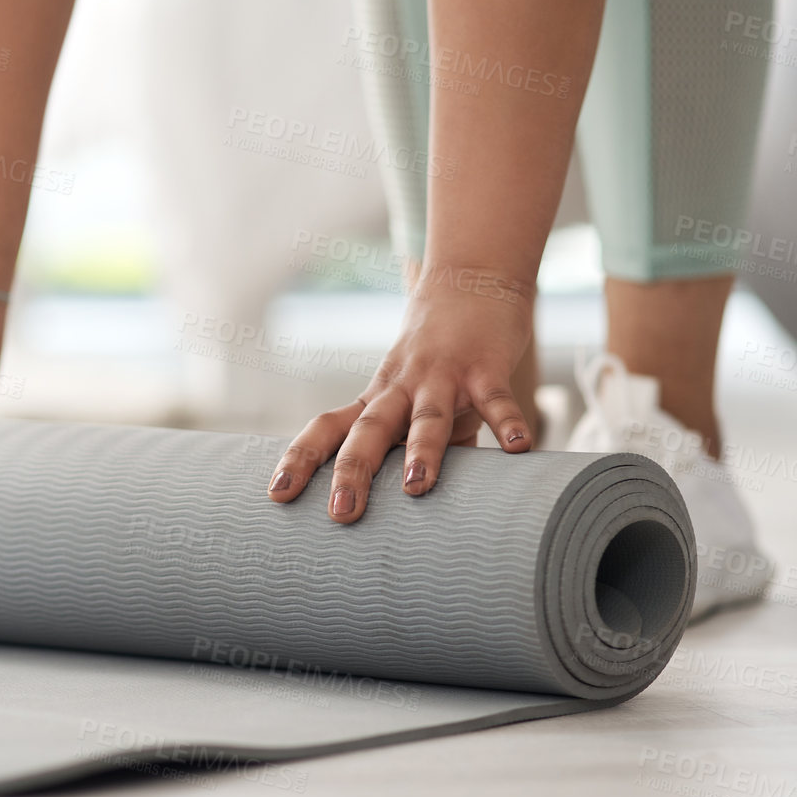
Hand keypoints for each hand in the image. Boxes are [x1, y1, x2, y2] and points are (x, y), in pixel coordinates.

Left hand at [268, 266, 534, 522]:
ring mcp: (442, 376)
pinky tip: (519, 448)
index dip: (300, 460)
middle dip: (353, 471)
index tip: (277, 496)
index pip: (327, 428)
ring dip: (421, 449)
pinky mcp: (485, 367)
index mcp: (376, 400)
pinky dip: (508, 422)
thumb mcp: (416, 404)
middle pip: (369, 429)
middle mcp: (400, 388)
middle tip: (341, 513)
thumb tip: (417, 513)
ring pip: (427, 416)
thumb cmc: (439, 362)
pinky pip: (496, 397)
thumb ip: (415, 453)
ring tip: (416, 486)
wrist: (470, 282)